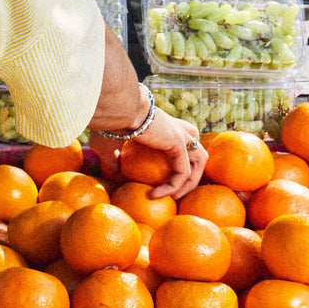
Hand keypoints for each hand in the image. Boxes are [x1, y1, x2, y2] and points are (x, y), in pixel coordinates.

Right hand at [91, 105, 205, 200]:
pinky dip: (173, 187)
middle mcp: (176, 127)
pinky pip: (184, 172)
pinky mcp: (178, 143)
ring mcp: (180, 134)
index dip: (180, 160)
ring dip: (190, 182)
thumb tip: (116, 171)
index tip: (161, 180)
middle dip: (192, 174)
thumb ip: (114, 159)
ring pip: (200, 160)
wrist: (115, 110)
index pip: (184, 140)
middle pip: (198, 151)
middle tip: (174, 193)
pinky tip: (155, 195)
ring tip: (172, 198)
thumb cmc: (108, 124)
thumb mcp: (107, 146)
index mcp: (163, 125)